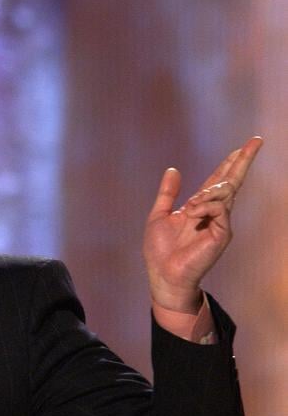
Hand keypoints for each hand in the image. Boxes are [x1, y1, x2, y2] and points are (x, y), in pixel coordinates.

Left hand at [143, 136, 261, 312]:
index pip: (218, 180)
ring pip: (224, 192)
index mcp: (199, 207)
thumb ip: (167, 193)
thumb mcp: (159, 215)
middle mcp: (213, 213)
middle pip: (232, 181)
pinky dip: (203, 206)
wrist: (163, 274)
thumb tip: (173, 169)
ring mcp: (220, 223)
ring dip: (206, 193)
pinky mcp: (223, 233)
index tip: (241, 147)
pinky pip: (218, 208)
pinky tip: (192, 215)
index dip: (229, 163)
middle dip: (242, 160)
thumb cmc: (160, 250)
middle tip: (255, 141)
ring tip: (189, 208)